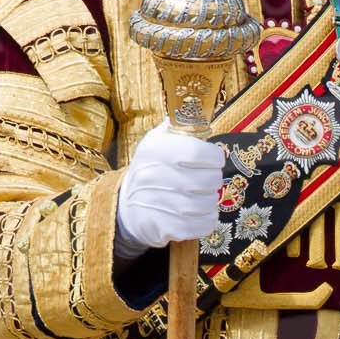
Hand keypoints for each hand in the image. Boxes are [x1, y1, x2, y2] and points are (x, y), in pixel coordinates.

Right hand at [116, 121, 224, 254]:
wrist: (125, 206)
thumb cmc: (151, 169)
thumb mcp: (156, 142)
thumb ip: (177, 128)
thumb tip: (197, 112)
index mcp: (156, 149)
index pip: (198, 151)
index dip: (214, 157)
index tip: (214, 160)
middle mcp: (155, 175)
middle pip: (207, 180)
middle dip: (214, 181)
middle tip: (209, 181)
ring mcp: (158, 203)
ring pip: (207, 204)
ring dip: (211, 202)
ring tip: (204, 198)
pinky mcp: (163, 227)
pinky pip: (201, 225)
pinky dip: (207, 220)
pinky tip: (201, 214)